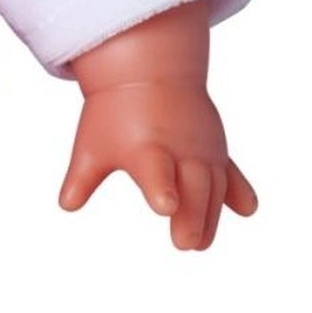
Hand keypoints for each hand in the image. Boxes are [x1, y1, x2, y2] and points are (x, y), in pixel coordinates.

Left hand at [60, 77, 257, 250]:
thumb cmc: (115, 112)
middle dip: (192, 215)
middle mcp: (179, 147)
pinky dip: (238, 191)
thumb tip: (66, 205)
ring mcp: (201, 148)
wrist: (148, 69)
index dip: (161, 188)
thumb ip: (82, 178)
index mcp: (146, 147)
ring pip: (213, 186)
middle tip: (186, 243)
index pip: (155, 171)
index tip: (165, 207)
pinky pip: (229, 172)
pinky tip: (246, 209)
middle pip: (191, 185)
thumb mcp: (92, 143)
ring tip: (200, 243)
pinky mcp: (215, 149)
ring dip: (211, 216)